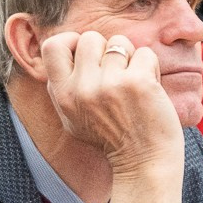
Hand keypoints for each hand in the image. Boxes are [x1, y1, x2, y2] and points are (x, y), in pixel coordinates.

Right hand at [39, 30, 184, 202]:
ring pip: (119, 42)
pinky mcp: (138, 83)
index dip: (71, 42)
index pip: (52, 46)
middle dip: (106, 50)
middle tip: (116, 74)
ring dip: (130, 59)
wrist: (143, 165)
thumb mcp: (72, 119)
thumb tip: (65, 50)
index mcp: (63, 95)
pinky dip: (150, 68)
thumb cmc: (111, 141)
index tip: (87, 56)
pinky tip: (149, 89)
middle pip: (90, 38)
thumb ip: (65, 87)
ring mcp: (110, 84)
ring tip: (133, 84)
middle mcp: (82, 88)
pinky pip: (144, 54)